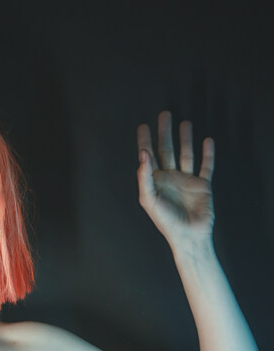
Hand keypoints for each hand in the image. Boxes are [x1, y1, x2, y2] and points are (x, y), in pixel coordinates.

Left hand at [137, 111, 214, 247]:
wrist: (189, 235)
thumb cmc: (166, 221)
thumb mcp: (149, 199)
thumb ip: (144, 177)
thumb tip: (143, 153)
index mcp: (155, 181)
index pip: (148, 156)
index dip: (145, 141)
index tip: (143, 126)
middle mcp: (170, 178)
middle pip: (167, 149)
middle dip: (165, 133)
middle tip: (164, 115)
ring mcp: (186, 181)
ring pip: (186, 154)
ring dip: (185, 139)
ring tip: (185, 122)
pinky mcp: (202, 185)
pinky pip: (206, 166)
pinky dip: (208, 154)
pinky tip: (207, 141)